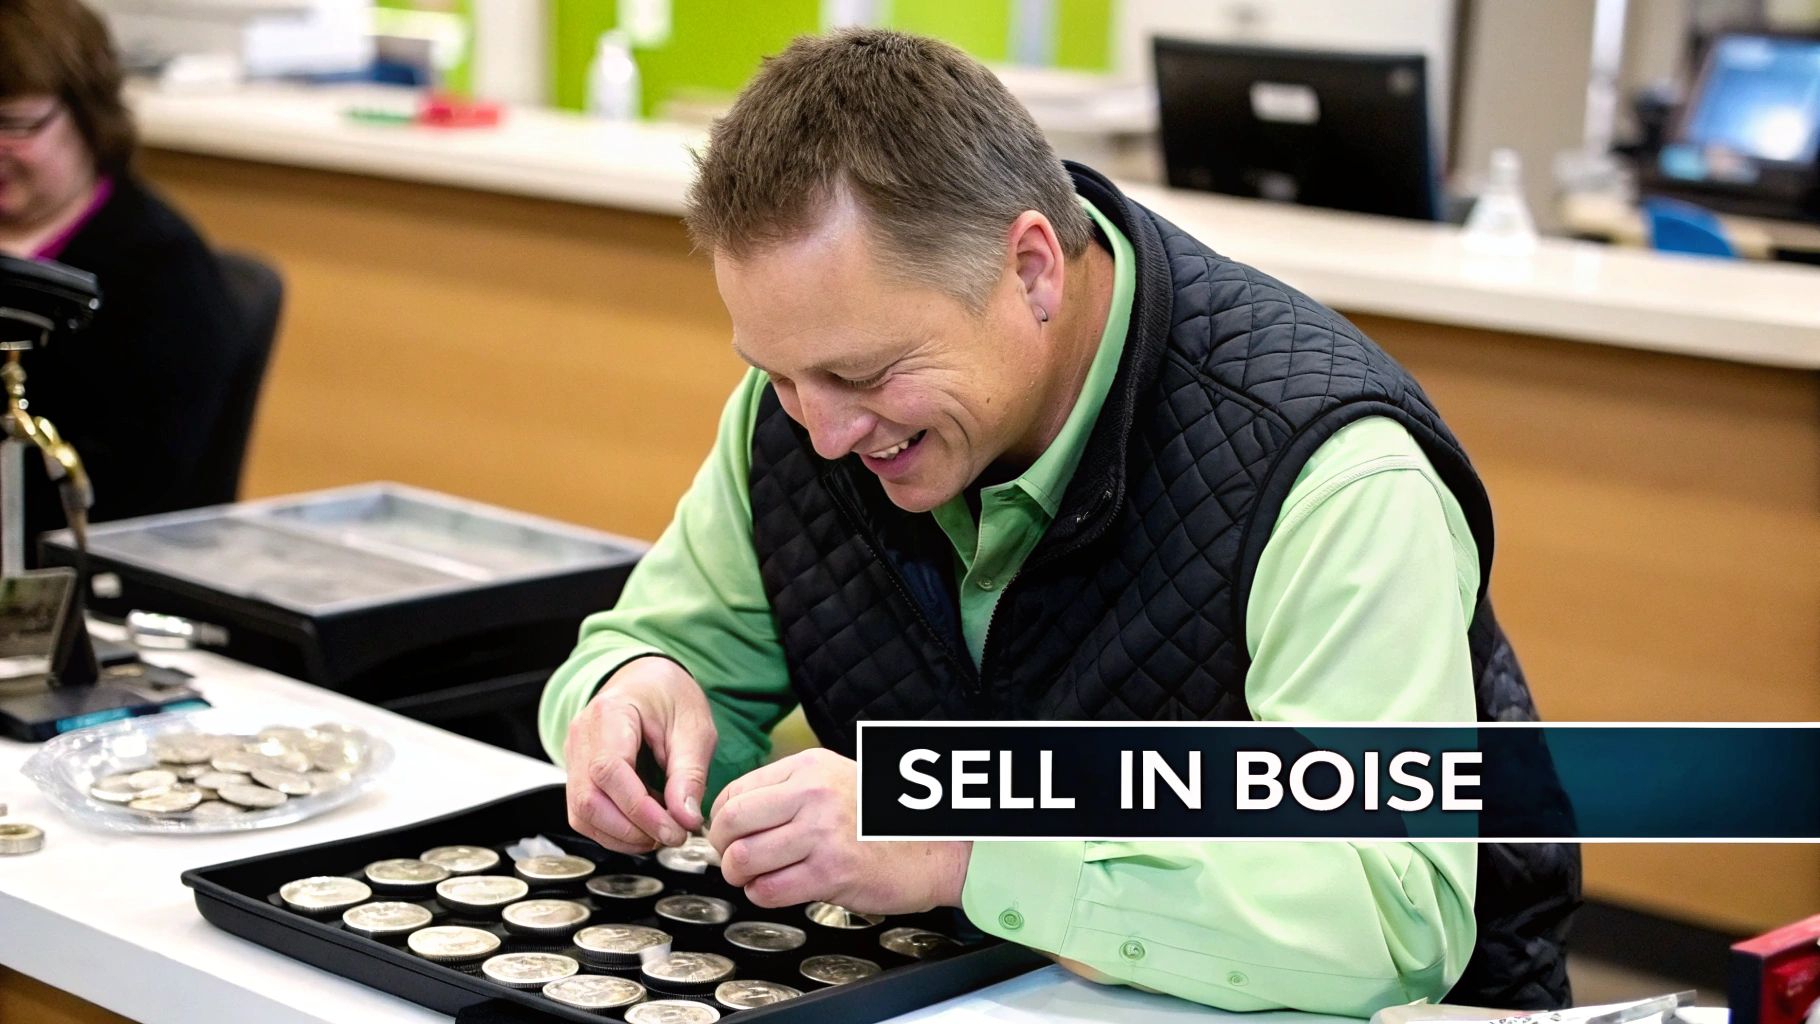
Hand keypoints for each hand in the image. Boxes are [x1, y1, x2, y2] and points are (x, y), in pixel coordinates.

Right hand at [564, 656, 715, 852]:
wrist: (648, 680)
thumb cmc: (670, 696)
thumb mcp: (695, 728)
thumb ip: (690, 774)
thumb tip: (686, 819)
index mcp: (609, 713)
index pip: (610, 770)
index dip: (639, 809)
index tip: (674, 830)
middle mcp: (581, 736)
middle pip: (588, 800)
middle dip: (630, 829)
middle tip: (672, 836)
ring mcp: (574, 757)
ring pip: (583, 814)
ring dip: (622, 835)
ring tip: (661, 831)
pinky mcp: (578, 775)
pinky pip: (587, 814)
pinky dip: (615, 830)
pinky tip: (644, 826)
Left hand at [705, 747, 971, 914]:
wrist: (934, 848)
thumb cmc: (882, 821)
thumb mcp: (836, 780)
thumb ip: (788, 791)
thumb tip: (734, 813)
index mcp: (810, 768)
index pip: (736, 791)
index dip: (720, 819)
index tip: (727, 834)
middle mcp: (813, 795)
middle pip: (731, 822)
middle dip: (723, 848)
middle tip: (734, 859)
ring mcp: (822, 834)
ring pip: (744, 859)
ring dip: (741, 876)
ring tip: (756, 877)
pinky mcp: (830, 873)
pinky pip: (769, 890)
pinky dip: (762, 895)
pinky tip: (777, 890)